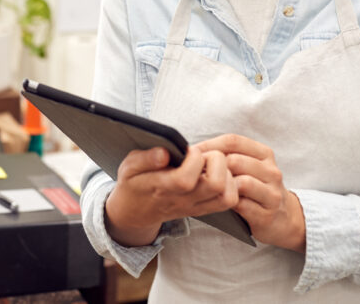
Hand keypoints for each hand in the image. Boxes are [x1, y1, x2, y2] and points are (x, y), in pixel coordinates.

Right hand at [104, 145, 237, 246]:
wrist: (135, 211)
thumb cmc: (134, 182)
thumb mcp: (128, 167)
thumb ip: (144, 158)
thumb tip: (164, 152)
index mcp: (162, 188)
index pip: (186, 179)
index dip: (193, 158)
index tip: (188, 149)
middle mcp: (183, 200)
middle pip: (215, 185)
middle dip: (216, 161)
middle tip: (204, 155)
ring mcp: (195, 207)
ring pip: (227, 196)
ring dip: (227, 174)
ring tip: (211, 165)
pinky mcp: (204, 209)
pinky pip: (228, 201)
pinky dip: (230, 184)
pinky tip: (216, 173)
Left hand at [195, 134, 305, 252]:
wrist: (283, 219)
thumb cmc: (256, 189)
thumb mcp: (249, 167)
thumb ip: (229, 155)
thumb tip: (194, 150)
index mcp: (264, 154)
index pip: (233, 141)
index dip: (209, 145)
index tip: (191, 152)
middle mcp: (271, 171)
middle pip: (235, 160)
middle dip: (212, 167)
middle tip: (196, 174)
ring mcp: (272, 193)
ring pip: (242, 182)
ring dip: (221, 186)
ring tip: (208, 189)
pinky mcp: (267, 214)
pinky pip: (242, 205)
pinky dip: (227, 203)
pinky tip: (219, 203)